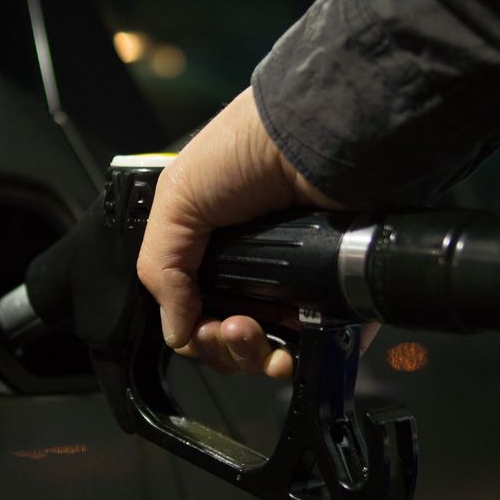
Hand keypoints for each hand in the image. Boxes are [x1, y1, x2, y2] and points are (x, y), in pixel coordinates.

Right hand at [137, 87, 342, 378]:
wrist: (318, 138)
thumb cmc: (247, 152)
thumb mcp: (179, 198)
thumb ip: (162, 267)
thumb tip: (176, 333)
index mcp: (218, 253)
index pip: (200, 313)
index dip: (196, 333)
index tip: (198, 329)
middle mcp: (259, 272)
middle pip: (234, 340)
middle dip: (223, 348)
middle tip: (229, 328)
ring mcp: (300, 286)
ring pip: (273, 351)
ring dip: (254, 358)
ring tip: (252, 332)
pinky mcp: (337, 296)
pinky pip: (320, 347)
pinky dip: (301, 361)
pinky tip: (289, 353)